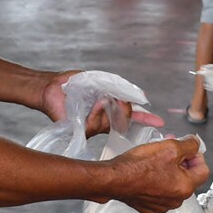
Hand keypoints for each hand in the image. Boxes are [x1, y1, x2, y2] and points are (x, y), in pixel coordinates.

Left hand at [42, 70, 164, 135]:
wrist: (52, 88)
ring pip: (114, 122)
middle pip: (126, 119)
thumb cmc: (73, 84)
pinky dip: (98, 110)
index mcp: (109, 110)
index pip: (131, 117)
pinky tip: (93, 103)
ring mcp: (95, 127)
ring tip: (100, 98)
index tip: (160, 121)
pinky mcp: (84, 131)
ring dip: (110, 106)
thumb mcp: (102, 82)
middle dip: (128, 110)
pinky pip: (98, 123)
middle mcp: (104, 121)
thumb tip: (140, 95)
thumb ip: (120, 88)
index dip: (146, 119)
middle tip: (121, 100)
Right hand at [109, 136, 208, 212]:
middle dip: (181, 162)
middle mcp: (176, 200)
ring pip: (173, 185)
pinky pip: (160, 193)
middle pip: (188, 178)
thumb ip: (189, 145)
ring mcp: (162, 206)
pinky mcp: (149, 207)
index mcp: (185, 187)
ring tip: (156, 161)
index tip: (187, 149)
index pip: (203, 170)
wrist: (114, 179)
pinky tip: (148, 173)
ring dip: (169, 172)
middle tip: (169, 150)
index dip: (196, 156)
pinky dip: (157, 182)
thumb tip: (196, 145)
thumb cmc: (139, 166)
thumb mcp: (170, 147)